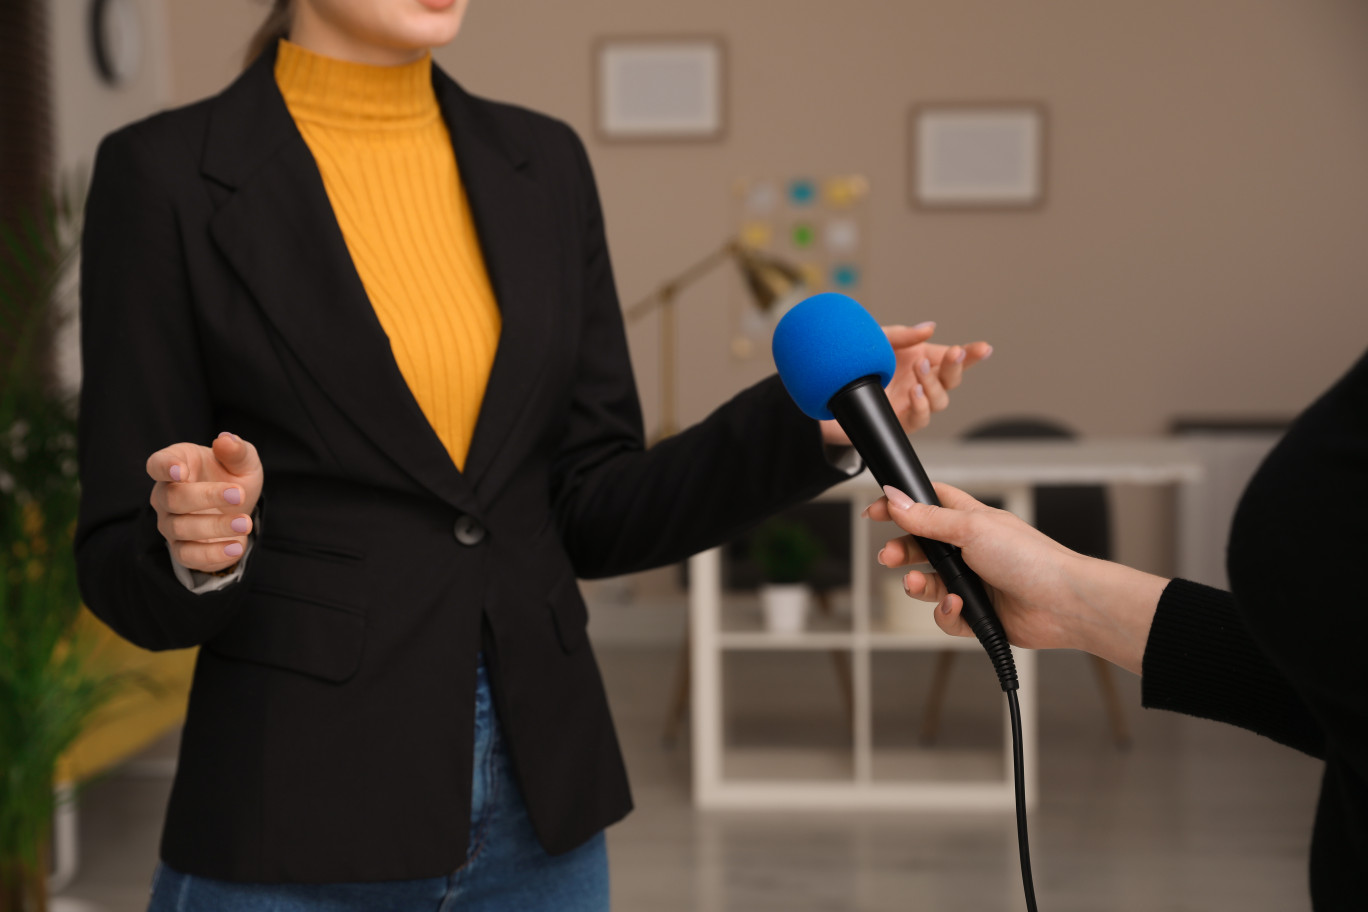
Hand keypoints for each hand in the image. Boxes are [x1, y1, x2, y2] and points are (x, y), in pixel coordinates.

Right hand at [145, 432, 263, 572]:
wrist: (238, 509)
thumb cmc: (232, 477)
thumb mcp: (243, 462)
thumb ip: (236, 451)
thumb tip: (226, 440)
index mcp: (177, 465)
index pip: (157, 464)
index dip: (165, 467)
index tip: (180, 470)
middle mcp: (165, 495)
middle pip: (172, 498)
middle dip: (206, 497)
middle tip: (239, 495)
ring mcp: (170, 523)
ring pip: (180, 528)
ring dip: (215, 526)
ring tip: (246, 523)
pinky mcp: (181, 549)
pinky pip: (188, 556)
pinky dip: (212, 554)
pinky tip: (236, 547)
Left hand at [819, 323, 991, 445]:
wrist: (827, 392)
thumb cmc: (853, 363)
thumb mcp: (875, 341)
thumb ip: (902, 335)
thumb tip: (929, 328)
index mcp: (922, 359)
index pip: (953, 358)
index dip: (971, 355)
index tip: (983, 348)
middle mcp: (921, 382)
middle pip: (952, 379)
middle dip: (956, 366)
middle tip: (952, 353)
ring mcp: (912, 403)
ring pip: (940, 399)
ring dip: (934, 384)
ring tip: (920, 371)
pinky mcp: (900, 421)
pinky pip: (921, 418)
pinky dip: (921, 406)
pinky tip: (914, 393)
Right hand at [866, 482, 1166, 674]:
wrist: (1062, 603)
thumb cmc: (1030, 557)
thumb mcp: (970, 528)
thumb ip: (928, 518)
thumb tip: (894, 499)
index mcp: (969, 520)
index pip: (927, 504)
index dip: (900, 505)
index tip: (875, 511)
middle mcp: (969, 550)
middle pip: (919, 547)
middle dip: (900, 552)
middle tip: (887, 557)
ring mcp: (973, 582)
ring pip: (927, 585)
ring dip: (917, 586)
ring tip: (916, 585)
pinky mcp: (977, 613)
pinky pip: (945, 615)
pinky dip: (947, 612)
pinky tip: (959, 606)